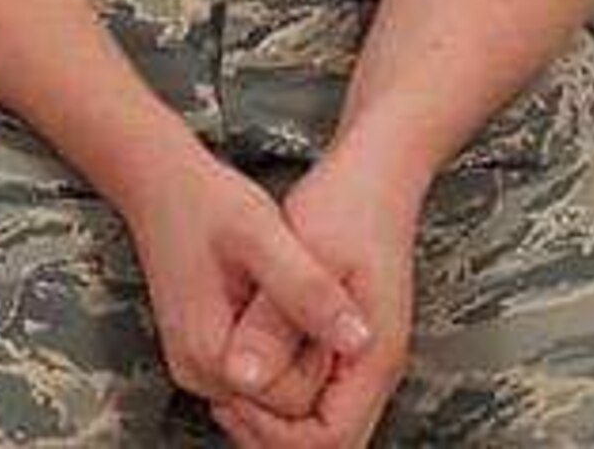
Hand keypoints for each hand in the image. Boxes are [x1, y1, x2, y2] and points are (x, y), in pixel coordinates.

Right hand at [117, 139, 374, 413]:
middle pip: (284, 408)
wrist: (160, 183)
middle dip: (308, 360)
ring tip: (288, 295)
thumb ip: (307, 290)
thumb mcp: (264, 234)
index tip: (314, 299)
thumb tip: (360, 341)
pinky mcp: (203, 357)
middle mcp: (198, 375)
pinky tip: (277, 307)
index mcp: (209, 355)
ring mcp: (198, 369)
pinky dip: (280, 352)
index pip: (295, 404)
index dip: (320, 355)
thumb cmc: (205, 201)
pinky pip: (260, 379)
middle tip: (303, 293)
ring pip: (275, 395)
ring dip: (295, 356)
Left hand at [210, 146, 419, 448]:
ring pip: (316, 418)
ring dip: (271, 408)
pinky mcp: (340, 339)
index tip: (232, 392)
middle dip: (270, 427)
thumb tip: (244, 376)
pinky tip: (246, 356)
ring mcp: (357, 354)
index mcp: (372, 354)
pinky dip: (277, 384)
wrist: (373, 172)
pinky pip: (311, 388)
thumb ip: (277, 316)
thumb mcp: (304, 251)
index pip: (331, 440)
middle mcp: (371, 365)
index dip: (276, 429)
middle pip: (325, 440)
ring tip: (226, 377)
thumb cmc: (347, 202)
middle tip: (221, 393)